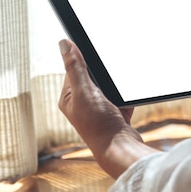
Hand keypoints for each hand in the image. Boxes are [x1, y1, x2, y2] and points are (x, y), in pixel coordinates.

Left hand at [58, 39, 157, 177]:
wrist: (120, 148)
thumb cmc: (98, 125)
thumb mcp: (85, 92)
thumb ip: (75, 67)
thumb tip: (64, 44)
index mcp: (69, 97)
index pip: (74, 69)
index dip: (84, 60)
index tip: (96, 54)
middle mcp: (82, 103)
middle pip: (94, 76)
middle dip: (105, 75)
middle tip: (108, 80)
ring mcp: (99, 109)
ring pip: (110, 86)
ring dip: (117, 86)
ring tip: (116, 96)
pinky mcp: (115, 113)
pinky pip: (123, 97)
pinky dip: (127, 97)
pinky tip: (125, 103)